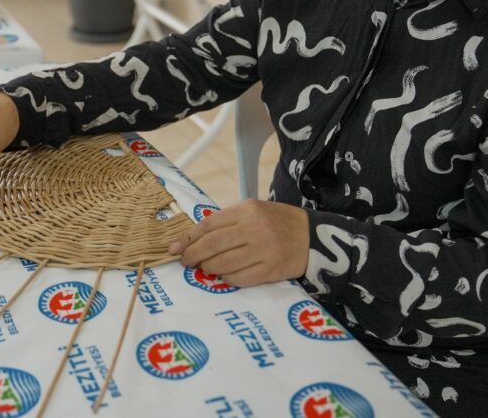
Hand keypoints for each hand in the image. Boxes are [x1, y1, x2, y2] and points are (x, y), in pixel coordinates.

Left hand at [168, 199, 309, 286]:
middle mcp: (253, 228)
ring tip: (205, 268)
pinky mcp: (271, 270)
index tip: (175, 247)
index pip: (209, 224)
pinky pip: (239, 278)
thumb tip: (194, 238)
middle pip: (212, 244)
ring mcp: (263, 250)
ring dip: (208, 268)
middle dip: (193, 255)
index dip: (188, 238)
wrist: (313, 236)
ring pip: (222, 263)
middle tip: (185, 261)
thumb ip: (228, 221)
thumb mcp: (254, 211)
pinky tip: (224, 275)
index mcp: (246, 210)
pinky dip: (226, 278)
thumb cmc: (277, 222)